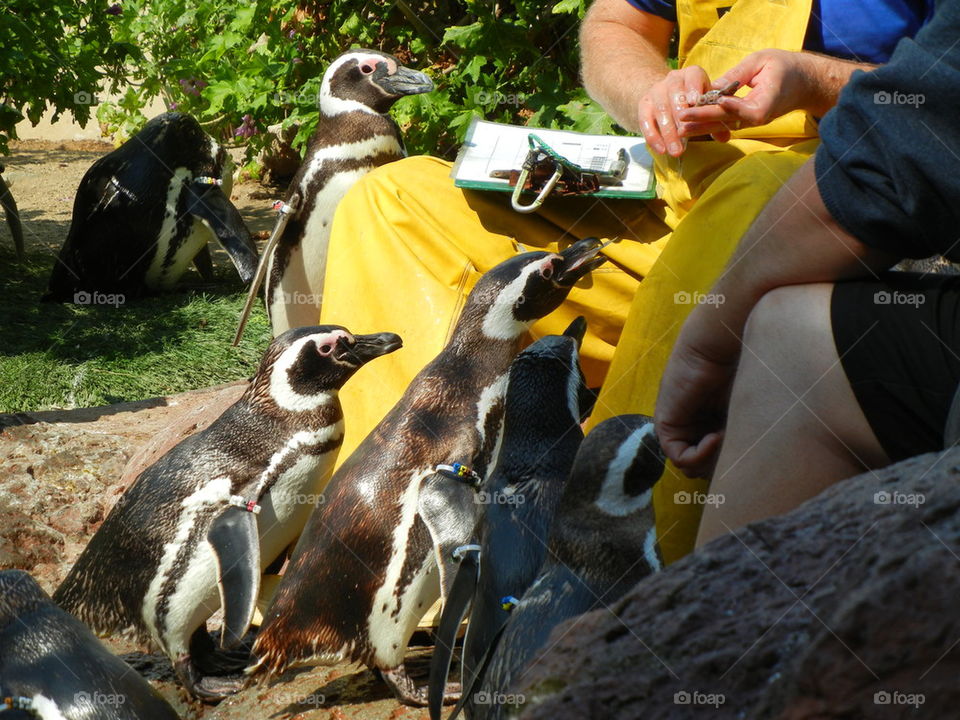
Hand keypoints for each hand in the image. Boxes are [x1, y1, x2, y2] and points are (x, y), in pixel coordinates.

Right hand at [638, 65, 712, 156]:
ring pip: (660, 110)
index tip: (694, 102)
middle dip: (679, 115)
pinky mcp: (644, 105)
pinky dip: (653, 137)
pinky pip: (645, 121)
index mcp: (692, 74)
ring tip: (676, 151)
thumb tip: (725, 137)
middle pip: (674, 94)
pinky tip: (661, 150)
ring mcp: (656, 92)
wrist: (665, 97)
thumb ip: (714, 120)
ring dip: (668, 132)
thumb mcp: (705, 106)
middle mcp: (672, 79)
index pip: (693, 75)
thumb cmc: (692, 103)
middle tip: (684, 133)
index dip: (693, 87)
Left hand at [655, 306, 739, 477]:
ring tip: (728, 436)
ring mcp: (679, 426)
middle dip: (723, 466)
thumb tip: (760, 473)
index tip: (749, 448)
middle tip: (739, 448)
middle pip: (704, 469)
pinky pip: (679, 456)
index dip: (732, 463)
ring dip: (713, 459)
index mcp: (712, 423)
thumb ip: (745, 436)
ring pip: (692, 467)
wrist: (720, 344)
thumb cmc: (744, 369)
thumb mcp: (748, 411)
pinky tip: (716, 435)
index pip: (716, 462)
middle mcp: (694, 427)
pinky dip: (700, 454)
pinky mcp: (666, 423)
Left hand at [676, 49, 820, 141]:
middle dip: (703, 120)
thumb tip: (714, 87)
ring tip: (679, 128)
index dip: (730, 107)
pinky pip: (725, 123)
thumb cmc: (784, 67)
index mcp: (767, 101)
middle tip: (681, 119)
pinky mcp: (745, 121)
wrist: (803, 83)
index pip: (746, 109)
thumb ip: (738, 74)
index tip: (714, 103)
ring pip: (723, 125)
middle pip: (728, 120)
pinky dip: (707, 124)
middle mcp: (758, 117)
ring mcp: (751, 122)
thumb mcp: (762, 61)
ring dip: (701, 127)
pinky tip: (689, 125)